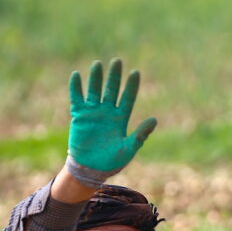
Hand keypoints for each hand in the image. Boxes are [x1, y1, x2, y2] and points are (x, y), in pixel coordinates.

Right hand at [67, 58, 157, 175]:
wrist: (91, 168)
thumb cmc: (112, 161)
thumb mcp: (128, 148)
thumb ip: (140, 134)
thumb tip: (155, 120)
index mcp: (121, 119)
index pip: (127, 98)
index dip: (131, 86)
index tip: (136, 72)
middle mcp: (107, 112)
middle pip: (112, 90)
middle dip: (114, 77)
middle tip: (117, 61)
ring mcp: (93, 112)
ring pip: (95, 91)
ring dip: (96, 78)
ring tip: (98, 65)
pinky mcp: (79, 115)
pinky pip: (77, 98)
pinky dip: (76, 87)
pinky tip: (77, 75)